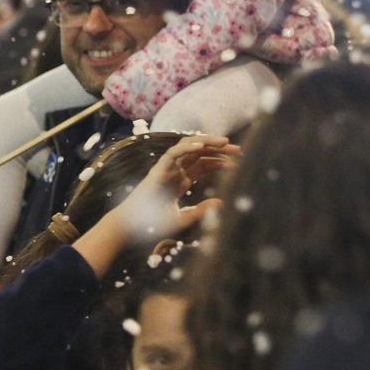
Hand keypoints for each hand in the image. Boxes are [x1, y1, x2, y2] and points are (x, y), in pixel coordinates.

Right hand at [73, 135, 236, 277]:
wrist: (131, 227)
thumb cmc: (153, 224)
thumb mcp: (183, 218)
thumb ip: (201, 210)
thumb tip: (221, 202)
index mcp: (181, 181)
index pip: (203, 164)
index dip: (219, 161)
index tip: (236, 163)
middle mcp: (174, 171)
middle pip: (198, 152)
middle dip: (218, 148)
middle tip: (237, 148)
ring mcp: (166, 168)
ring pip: (187, 146)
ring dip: (206, 141)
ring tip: (224, 141)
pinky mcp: (158, 169)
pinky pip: (173, 152)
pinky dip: (187, 146)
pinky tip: (202, 146)